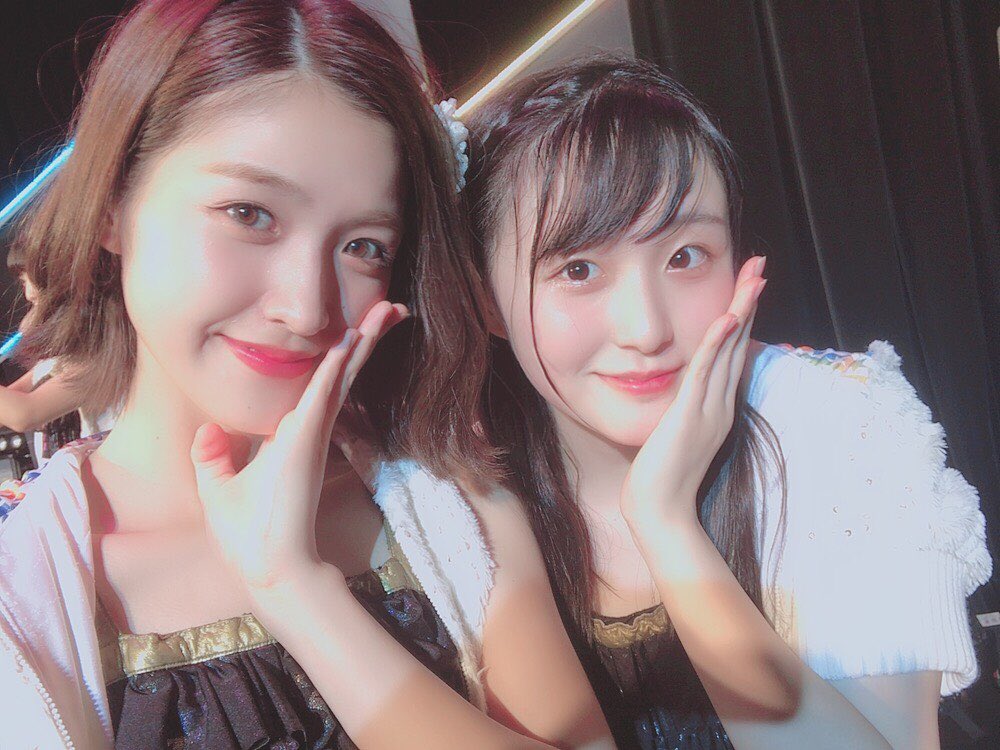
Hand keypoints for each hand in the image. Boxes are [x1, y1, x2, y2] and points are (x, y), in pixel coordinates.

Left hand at [190, 300, 407, 590]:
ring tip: (389, 309)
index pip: (322, 384)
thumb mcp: (217, 488)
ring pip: (342, 374)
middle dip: (366, 338)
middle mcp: (309, 428)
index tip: (359, 328)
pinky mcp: (306, 439)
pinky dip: (338, 364)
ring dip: (363, 340)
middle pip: (343, 371)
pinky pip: (324, 392)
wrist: (266, 568)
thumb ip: (211, 457)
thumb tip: (208, 429)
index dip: (342, 355)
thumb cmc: (246, 535)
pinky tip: (351, 337)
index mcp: (292, 434)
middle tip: (392, 307)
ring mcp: (311, 432)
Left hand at [620, 256, 765, 531]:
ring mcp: (707, 409)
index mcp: (717, 407)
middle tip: (760, 266)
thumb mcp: (676, 434)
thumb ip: (684, 410)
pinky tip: (726, 319)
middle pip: (738, 343)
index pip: (732, 353)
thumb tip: (682, 391)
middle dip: (748, 301)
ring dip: (741, 311)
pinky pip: (704, 373)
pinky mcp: (689, 416)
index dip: (741, 317)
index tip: (748, 285)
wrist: (660, 512)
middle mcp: (719, 404)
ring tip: (754, 277)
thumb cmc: (660, 477)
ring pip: (727, 351)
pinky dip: (716, 345)